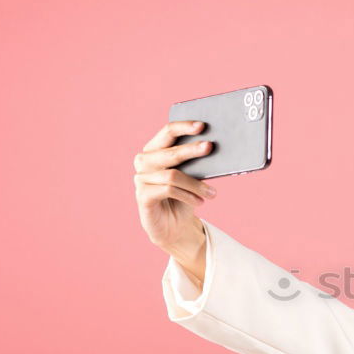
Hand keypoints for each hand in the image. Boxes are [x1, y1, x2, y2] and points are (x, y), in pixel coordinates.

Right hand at [133, 120, 215, 250]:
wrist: (174, 226)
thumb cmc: (184, 196)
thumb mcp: (192, 177)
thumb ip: (196, 163)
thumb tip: (212, 148)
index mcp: (155, 150)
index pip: (167, 132)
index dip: (184, 127)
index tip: (202, 126)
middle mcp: (144, 162)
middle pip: (170, 152)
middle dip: (191, 150)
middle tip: (210, 147)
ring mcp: (141, 179)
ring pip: (172, 175)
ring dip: (196, 184)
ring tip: (212, 193)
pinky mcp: (142, 196)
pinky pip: (168, 190)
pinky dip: (187, 195)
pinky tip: (199, 202)